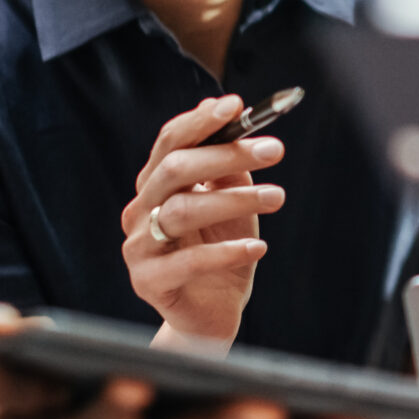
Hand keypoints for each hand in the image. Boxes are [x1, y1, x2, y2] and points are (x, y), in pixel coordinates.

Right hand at [121, 96, 287, 344]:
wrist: (211, 313)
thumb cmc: (220, 250)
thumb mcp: (231, 202)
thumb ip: (226, 163)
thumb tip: (222, 107)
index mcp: (155, 185)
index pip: (170, 142)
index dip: (201, 122)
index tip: (237, 106)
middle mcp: (140, 211)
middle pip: (175, 169)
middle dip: (227, 154)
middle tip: (275, 150)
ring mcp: (139, 246)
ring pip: (182, 210)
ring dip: (234, 199)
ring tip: (278, 197)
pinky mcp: (148, 282)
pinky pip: (188, 261)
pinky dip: (227, 251)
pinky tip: (258, 248)